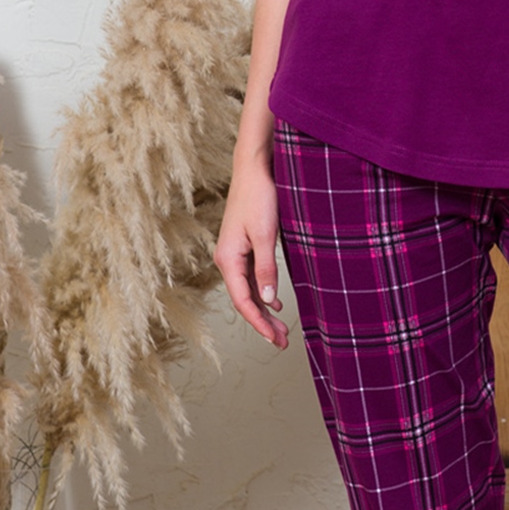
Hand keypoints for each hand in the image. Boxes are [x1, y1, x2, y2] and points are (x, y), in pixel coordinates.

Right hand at [213, 153, 290, 348]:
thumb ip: (266, 268)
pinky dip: (262, 293)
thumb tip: (266, 301)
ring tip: (281, 329)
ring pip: (248, 290)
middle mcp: (226, 259)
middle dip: (262, 323)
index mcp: (227, 259)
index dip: (258, 323)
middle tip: (282, 341)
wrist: (254, 168)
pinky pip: (250, 278)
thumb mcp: (265, 234)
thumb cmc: (259, 197)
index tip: (275, 339)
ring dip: (263, 310)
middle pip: (244, 300)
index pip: (242, 301)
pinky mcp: (243, 245)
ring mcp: (234, 253)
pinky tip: (274, 302)